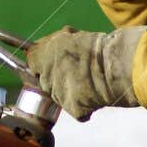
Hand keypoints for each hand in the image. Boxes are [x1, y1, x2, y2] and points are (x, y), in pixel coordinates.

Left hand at [25, 25, 144, 120]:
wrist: (115, 65)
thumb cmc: (97, 47)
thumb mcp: (71, 37)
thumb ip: (54, 43)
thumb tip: (47, 46)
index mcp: (44, 55)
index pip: (32, 60)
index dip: (42, 61)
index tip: (52, 61)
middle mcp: (47, 76)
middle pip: (45, 80)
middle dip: (57, 77)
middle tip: (76, 72)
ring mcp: (59, 95)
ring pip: (59, 96)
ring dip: (70, 91)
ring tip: (88, 83)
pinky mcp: (73, 109)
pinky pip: (76, 109)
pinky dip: (84, 106)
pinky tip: (95, 96)